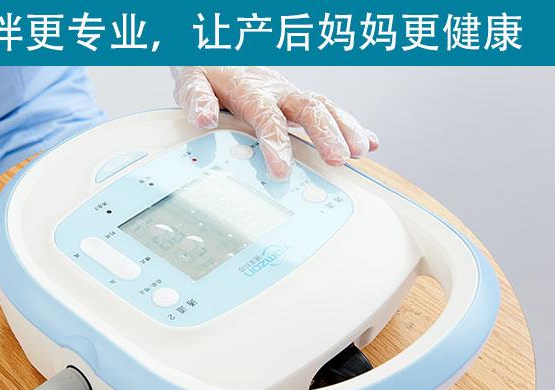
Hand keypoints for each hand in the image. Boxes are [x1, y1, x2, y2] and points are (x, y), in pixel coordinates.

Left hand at [171, 66, 378, 179]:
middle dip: (326, 135)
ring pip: (324, 107)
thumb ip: (198, 99)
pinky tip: (369, 143)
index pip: (267, 118)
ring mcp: (290, 96)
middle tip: (339, 159)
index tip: (281, 170)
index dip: (276, 144)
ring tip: (361, 152)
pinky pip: (328, 111)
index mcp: (250, 90)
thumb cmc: (204, 69)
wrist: (214, 49)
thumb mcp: (190, 81)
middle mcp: (276, 91)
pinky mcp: (296, 103)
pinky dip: (350, 125)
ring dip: (346, 129)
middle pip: (308, 109)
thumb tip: (206, 119)